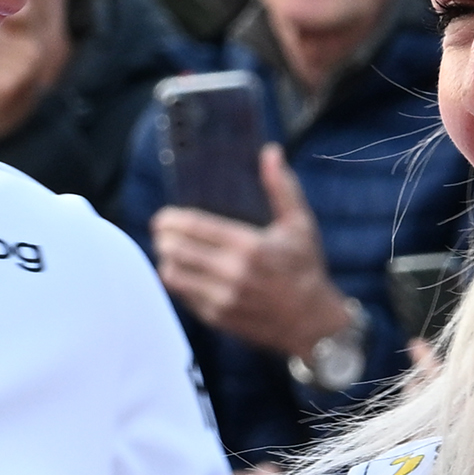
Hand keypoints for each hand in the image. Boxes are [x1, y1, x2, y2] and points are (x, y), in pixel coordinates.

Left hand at [152, 148, 356, 362]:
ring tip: (168, 251)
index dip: (171, 220)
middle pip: (177, 250)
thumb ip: (282, 187)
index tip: (163, 217)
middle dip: (163, 238)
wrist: (312, 322)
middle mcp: (233, 273)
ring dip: (166, 260)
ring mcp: (223, 298)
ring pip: (174, 275)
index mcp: (251, 246)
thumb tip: (271, 152)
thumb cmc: (306, 268)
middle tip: (161, 231)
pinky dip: (178, 282)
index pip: (195, 228)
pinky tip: (182, 272)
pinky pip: (183, 297)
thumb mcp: (300, 224)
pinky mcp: (218, 317)